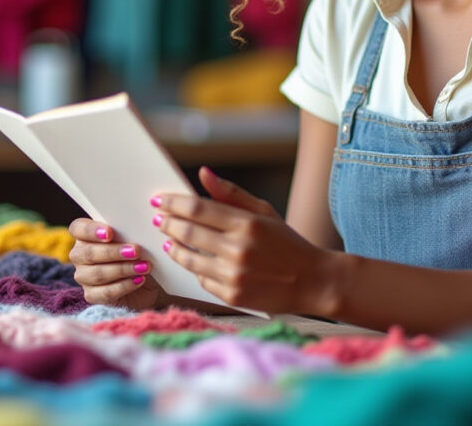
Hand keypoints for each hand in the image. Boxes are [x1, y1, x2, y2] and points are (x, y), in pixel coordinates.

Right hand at [68, 218, 164, 308]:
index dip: (91, 231)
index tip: (110, 233)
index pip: (78, 228)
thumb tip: (135, 229)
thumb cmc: (139, 254)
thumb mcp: (136, 239)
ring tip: (143, 267)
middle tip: (135, 251)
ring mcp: (83, 276)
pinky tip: (139, 280)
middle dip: (113, 252)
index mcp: (85, 235)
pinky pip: (105, 292)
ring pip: (97, 274)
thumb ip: (129, 232)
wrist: (149, 281)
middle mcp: (80, 255)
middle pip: (88, 253)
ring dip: (123, 269)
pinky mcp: (92, 295)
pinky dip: (124, 286)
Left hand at [153, 167, 337, 313]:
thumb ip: (231, 194)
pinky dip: (195, 269)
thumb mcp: (265, 212)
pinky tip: (193, 261)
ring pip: (189, 258)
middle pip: (188, 232)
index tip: (159, 199)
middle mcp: (238, 249)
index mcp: (247, 224)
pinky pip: (202, 280)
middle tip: (158, 218)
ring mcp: (234, 275)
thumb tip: (202, 174)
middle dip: (168, 223)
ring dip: (174, 247)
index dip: (173, 203)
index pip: (198, 209)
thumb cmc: (288, 243)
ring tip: (169, 241)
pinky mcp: (232, 296)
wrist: (313, 281)